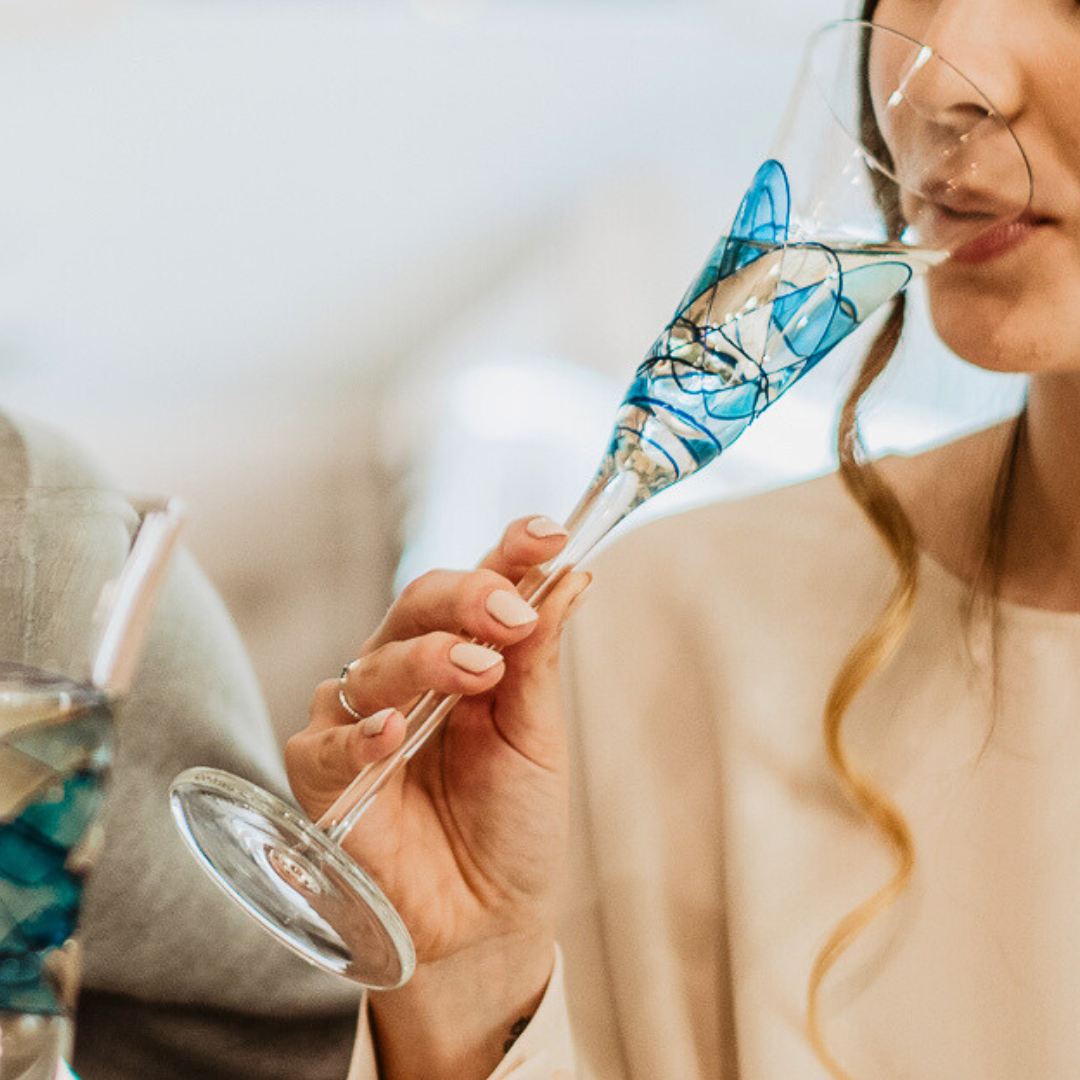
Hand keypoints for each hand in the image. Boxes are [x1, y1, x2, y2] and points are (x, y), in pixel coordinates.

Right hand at [286, 515, 589, 967]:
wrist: (487, 920)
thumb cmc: (512, 824)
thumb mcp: (537, 737)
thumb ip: (539, 659)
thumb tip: (571, 577)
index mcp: (461, 655)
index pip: (476, 586)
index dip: (508, 554)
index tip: (549, 536)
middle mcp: (406, 675)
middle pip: (416, 604)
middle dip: (466, 599)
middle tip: (511, 615)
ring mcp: (360, 721)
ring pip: (374, 662)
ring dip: (426, 658)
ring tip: (478, 671)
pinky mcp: (323, 778)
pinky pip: (325, 743)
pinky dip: (357, 734)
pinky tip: (390, 733)